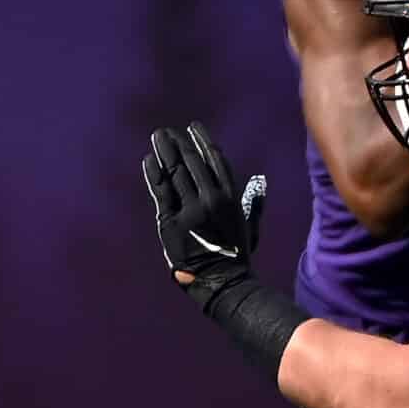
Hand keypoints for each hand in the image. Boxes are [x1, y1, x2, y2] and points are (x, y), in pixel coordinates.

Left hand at [143, 122, 266, 306]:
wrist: (221, 279)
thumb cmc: (236, 253)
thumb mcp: (249, 224)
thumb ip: (253, 201)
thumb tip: (260, 181)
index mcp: (232, 197)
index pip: (215, 160)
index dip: (203, 141)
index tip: (193, 127)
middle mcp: (212, 199)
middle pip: (192, 162)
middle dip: (179, 144)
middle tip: (167, 132)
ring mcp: (190, 209)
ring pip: (175, 172)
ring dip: (164, 152)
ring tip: (157, 137)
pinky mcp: (170, 220)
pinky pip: (160, 190)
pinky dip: (153, 173)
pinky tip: (149, 160)